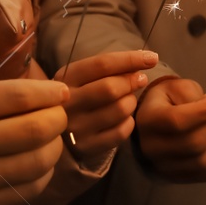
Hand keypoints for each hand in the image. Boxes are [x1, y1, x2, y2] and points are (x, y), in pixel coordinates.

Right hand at [0, 79, 68, 204]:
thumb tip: (52, 96)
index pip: (18, 97)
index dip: (49, 93)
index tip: (61, 92)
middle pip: (36, 130)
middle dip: (57, 120)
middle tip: (57, 116)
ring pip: (39, 161)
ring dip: (55, 147)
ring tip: (50, 140)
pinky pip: (30, 188)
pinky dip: (44, 173)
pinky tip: (38, 164)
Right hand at [54, 49, 157, 164]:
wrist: (54, 130)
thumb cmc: (76, 96)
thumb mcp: (82, 77)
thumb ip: (107, 67)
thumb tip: (144, 60)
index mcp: (65, 79)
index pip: (102, 64)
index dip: (130, 59)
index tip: (151, 57)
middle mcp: (67, 103)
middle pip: (111, 88)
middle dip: (132, 81)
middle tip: (140, 80)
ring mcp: (76, 128)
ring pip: (119, 110)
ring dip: (131, 101)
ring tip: (128, 99)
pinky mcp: (86, 147)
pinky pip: (121, 132)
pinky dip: (130, 122)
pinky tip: (125, 117)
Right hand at [135, 77, 205, 181]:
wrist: (154, 124)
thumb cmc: (167, 101)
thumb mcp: (175, 87)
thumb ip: (193, 94)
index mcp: (148, 121)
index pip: (177, 121)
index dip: (204, 111)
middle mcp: (152, 149)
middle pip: (194, 143)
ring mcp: (165, 168)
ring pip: (203, 160)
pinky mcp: (180, 178)